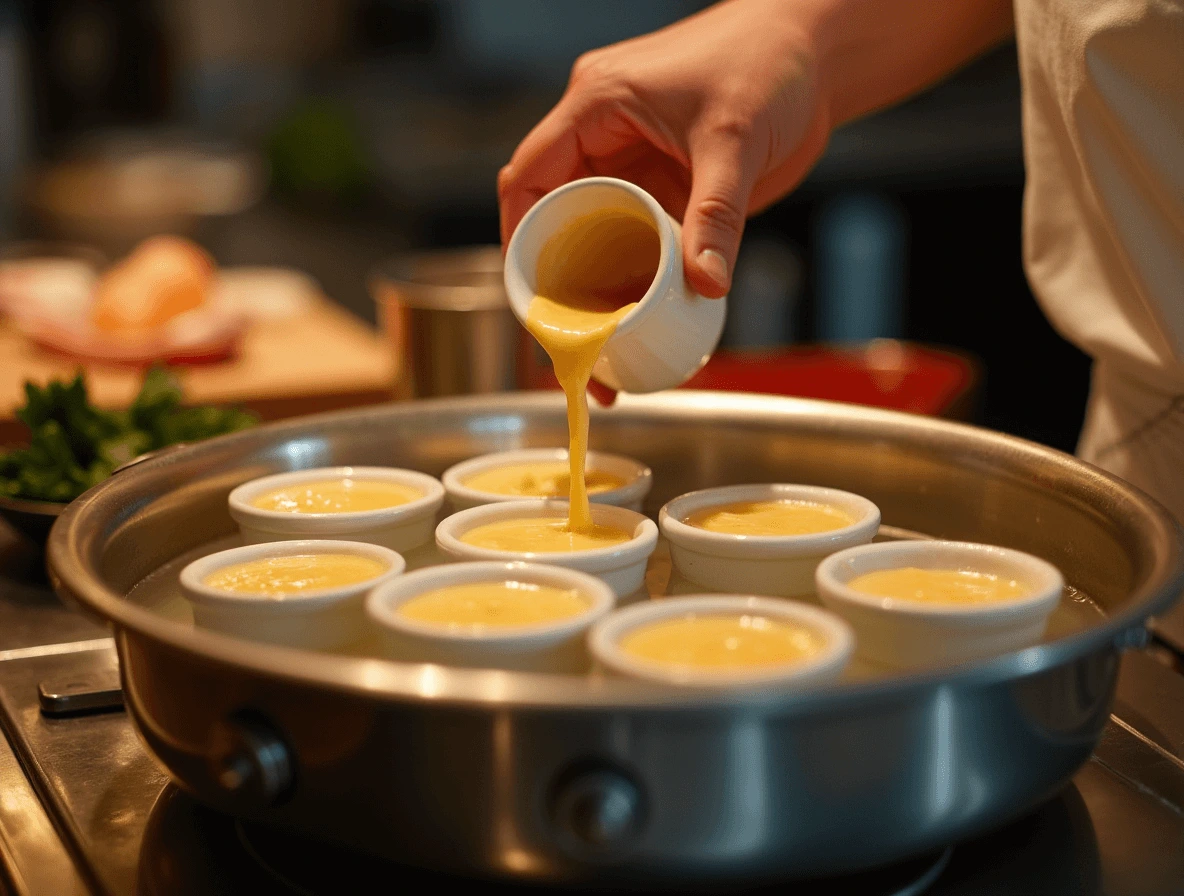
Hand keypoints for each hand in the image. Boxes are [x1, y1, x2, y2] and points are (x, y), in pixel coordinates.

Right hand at [498, 0, 831, 297]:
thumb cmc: (769, 60)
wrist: (817, 51)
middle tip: (568, 325)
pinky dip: (635, 263)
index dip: (520, 234)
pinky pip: (634, 227)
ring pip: (593, 222)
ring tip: (604, 326)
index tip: (527, 290)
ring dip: (598, 271)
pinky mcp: (663, 178)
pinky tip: (644, 301)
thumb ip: (716, 216)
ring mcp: (632, 155)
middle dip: (557, 267)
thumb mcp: (735, 142)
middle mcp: (603, 130)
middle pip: (554, 207)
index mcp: (597, 103)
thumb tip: (706, 284)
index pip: (530, 175)